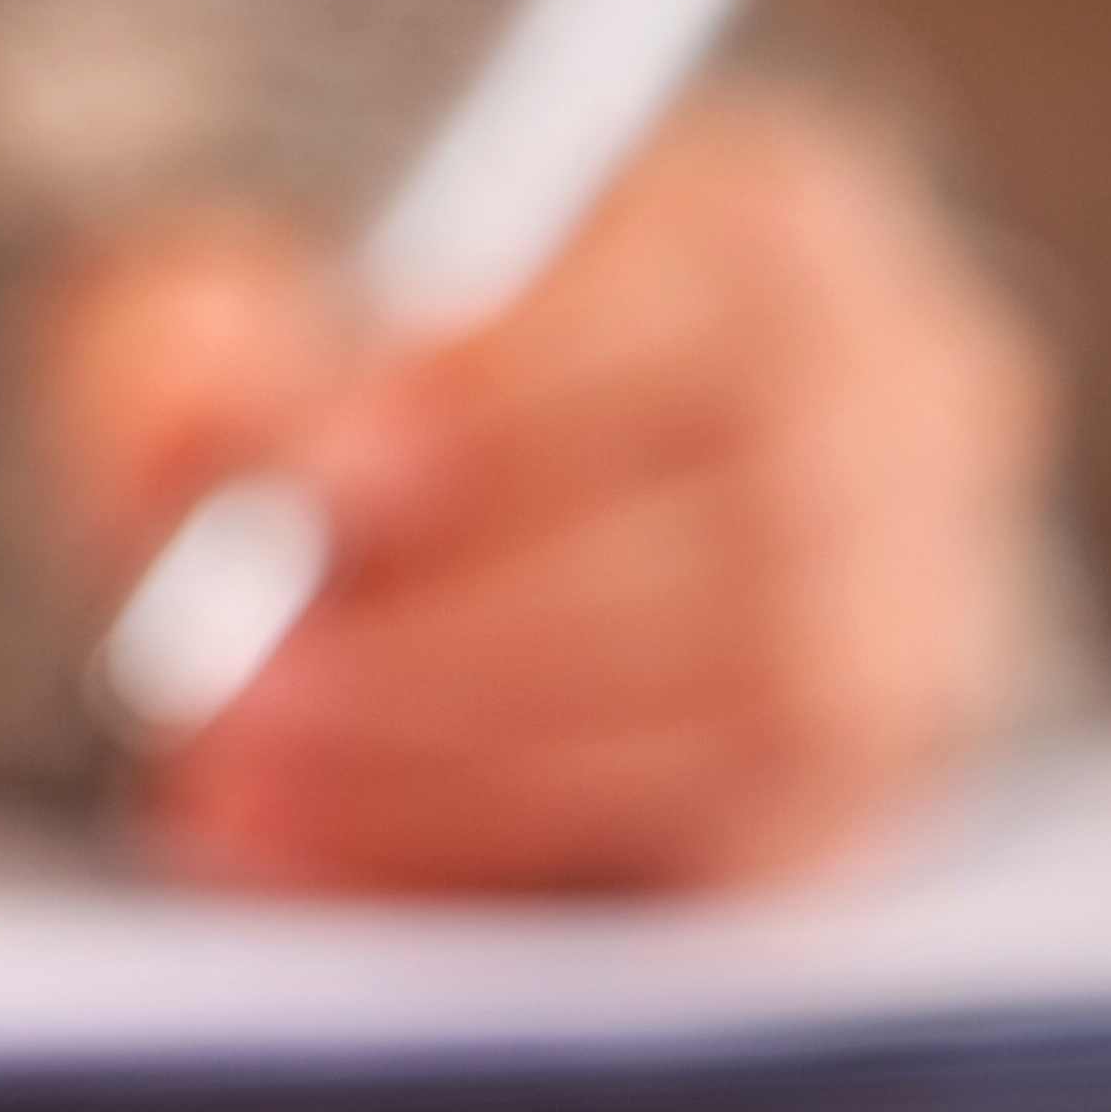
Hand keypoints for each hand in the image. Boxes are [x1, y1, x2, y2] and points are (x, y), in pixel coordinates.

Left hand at [31, 88, 1055, 892]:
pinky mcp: (863, 802)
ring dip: (474, 778)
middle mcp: (899, 409)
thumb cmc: (350, 400)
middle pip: (746, 539)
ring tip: (242, 790)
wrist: (448, 536)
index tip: (316, 480)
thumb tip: (199, 432)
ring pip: (760, 721)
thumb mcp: (233, 323)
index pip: (698, 307)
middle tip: (238, 691)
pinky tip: (330, 871)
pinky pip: (741, 873)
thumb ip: (193, 356)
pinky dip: (519, 879)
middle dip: (463, 639)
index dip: (509, 399)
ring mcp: (917, 616)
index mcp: (768, 232)